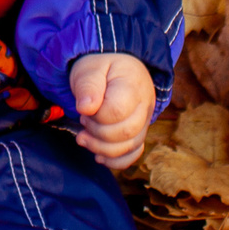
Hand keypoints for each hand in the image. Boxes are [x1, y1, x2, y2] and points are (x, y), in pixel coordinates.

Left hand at [68, 53, 151, 170]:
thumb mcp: (88, 69)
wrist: (114, 69)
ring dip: (102, 148)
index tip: (85, 108)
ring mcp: (145, 120)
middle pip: (125, 133)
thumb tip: (86, 108)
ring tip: (84, 136)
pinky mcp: (140, 132)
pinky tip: (98, 156)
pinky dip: (116, 161)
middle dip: (97, 133)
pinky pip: (134, 154)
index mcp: (132, 84)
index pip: (116, 112)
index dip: (96, 116)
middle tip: (83, 120)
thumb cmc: (100, 68)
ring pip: (129, 147)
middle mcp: (144, 104)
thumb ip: (88, 86)